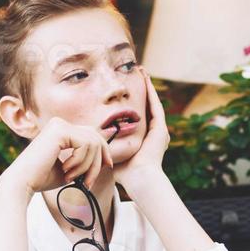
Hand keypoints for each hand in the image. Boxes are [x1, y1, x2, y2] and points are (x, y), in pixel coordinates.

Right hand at [0, 116, 113, 194]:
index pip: (91, 135)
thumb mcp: (69, 167)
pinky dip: (80, 162)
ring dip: (87, 166)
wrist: (23, 182)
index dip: (103, 150)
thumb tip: (105, 160)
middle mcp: (59, 123)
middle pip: (95, 137)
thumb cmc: (42, 178)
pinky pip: (85, 145)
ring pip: (92, 143)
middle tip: (89, 180)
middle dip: (98, 160)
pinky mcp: (59, 130)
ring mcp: (59, 125)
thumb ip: (83, 160)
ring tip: (72, 177)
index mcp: (60, 130)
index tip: (108, 165)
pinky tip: (66, 170)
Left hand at [113, 67, 169, 196]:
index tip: (127, 89)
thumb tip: (88, 141)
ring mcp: (159, 131)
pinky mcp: (161, 129)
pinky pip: (155, 106)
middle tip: (138, 75)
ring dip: (148, 87)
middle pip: (148, 106)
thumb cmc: (123, 170)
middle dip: (143, 90)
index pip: (140, 116)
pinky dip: (151, 93)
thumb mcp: (112, 153)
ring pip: (153, 103)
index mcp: (144, 140)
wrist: (137, 178)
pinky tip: (146, 81)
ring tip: (143, 73)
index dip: (134, 102)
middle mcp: (154, 134)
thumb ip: (104, 146)